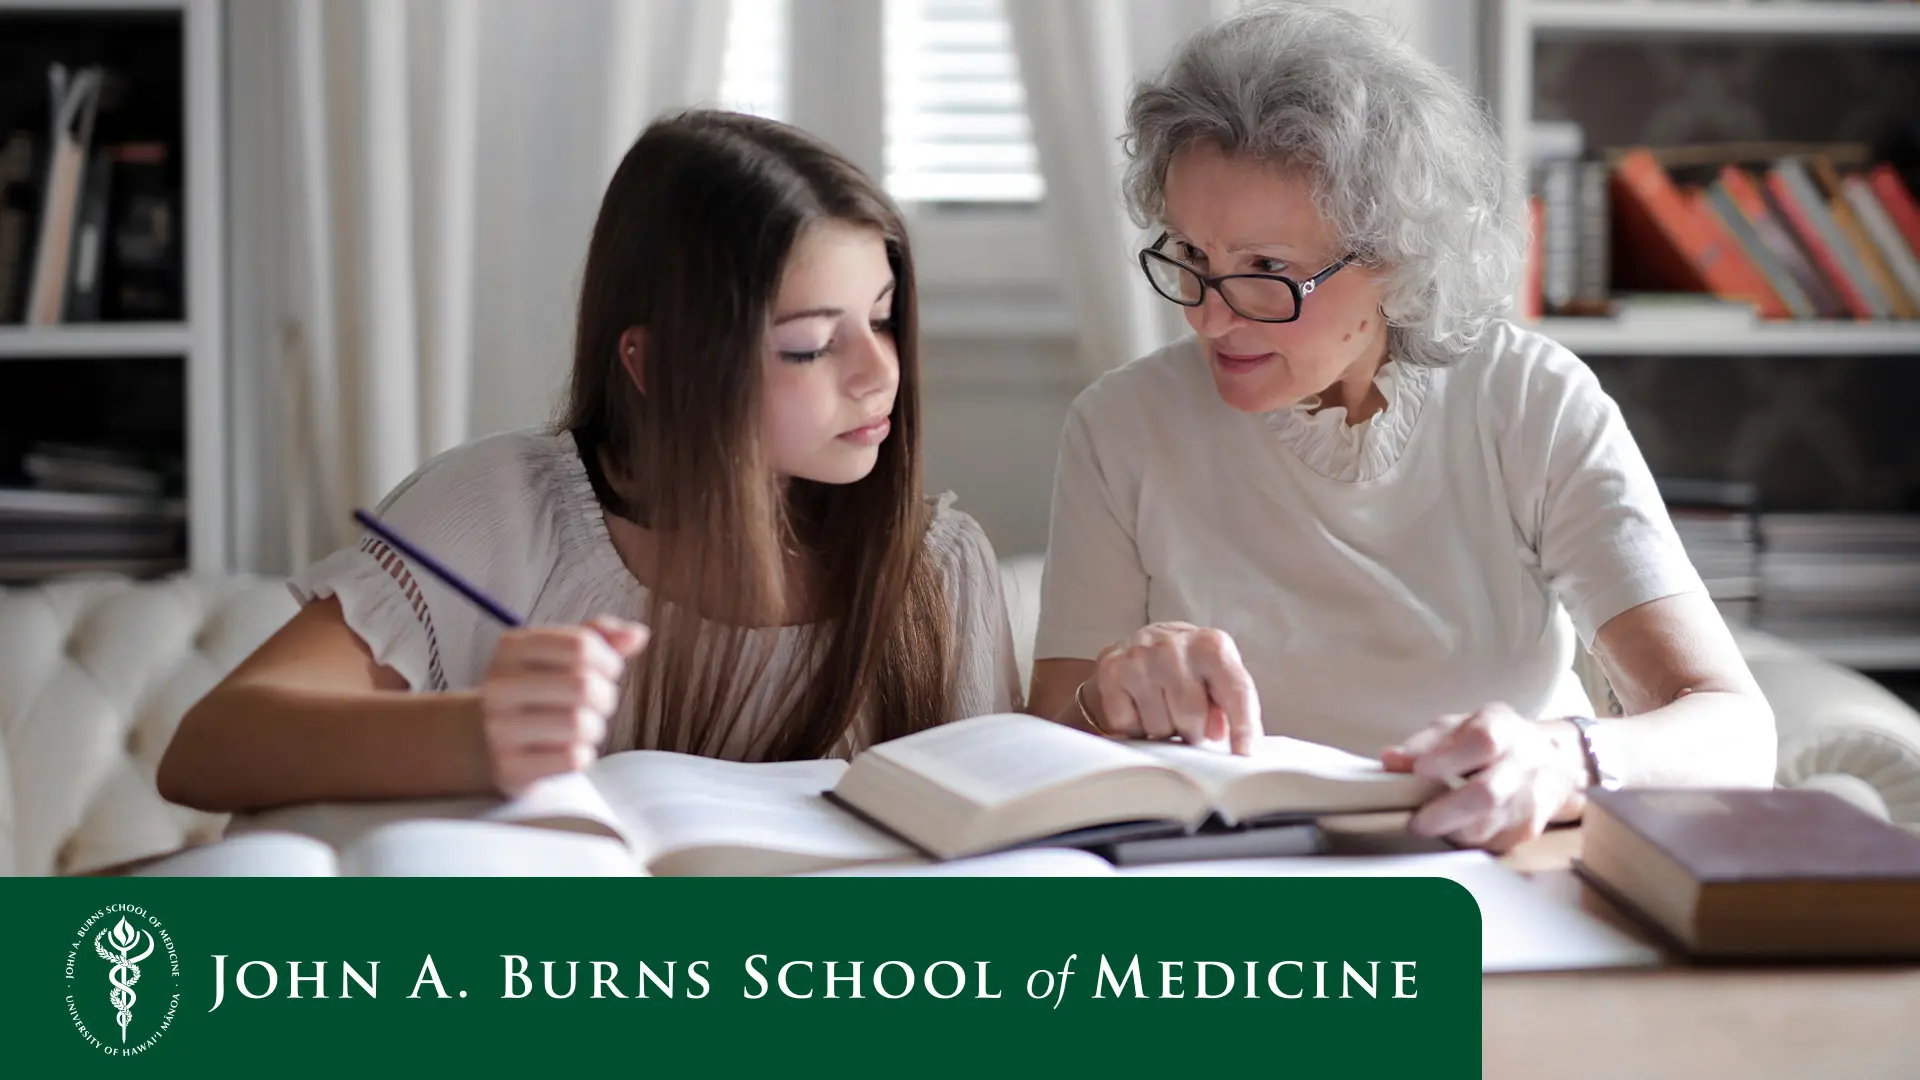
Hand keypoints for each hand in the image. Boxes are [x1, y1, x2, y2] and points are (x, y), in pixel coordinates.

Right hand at [478, 616, 649, 795]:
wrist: (481, 740)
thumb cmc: (535, 691)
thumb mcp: (558, 655)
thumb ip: (600, 637)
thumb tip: (637, 634)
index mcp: (512, 648)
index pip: (581, 645)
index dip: (608, 659)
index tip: (607, 670)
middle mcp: (500, 686)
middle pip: (583, 685)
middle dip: (604, 696)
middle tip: (597, 703)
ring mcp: (500, 729)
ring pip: (580, 724)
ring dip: (595, 728)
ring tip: (582, 727)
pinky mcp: (511, 767)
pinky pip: (572, 759)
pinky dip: (582, 755)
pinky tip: (567, 750)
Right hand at [1084, 622, 1261, 754]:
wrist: (1142, 643)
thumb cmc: (1189, 668)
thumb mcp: (1216, 678)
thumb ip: (1227, 705)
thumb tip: (1217, 733)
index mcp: (1212, 646)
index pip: (1236, 692)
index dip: (1243, 726)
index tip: (1245, 754)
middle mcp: (1174, 646)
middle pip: (1192, 717)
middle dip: (1193, 731)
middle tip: (1188, 722)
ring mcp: (1140, 657)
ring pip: (1159, 727)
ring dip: (1164, 730)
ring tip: (1162, 709)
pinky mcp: (1111, 672)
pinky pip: (1128, 726)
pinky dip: (1135, 727)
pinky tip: (1140, 706)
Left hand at [1380, 703, 1588, 852]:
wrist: (1552, 764)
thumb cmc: (1492, 743)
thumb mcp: (1458, 729)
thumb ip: (1423, 744)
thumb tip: (1391, 760)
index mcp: (1504, 729)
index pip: (1482, 741)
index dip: (1448, 758)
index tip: (1419, 771)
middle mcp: (1525, 763)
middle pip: (1488, 794)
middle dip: (1446, 811)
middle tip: (1416, 821)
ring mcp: (1532, 800)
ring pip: (1489, 827)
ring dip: (1452, 831)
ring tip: (1429, 824)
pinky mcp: (1529, 830)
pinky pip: (1492, 843)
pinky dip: (1466, 841)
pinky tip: (1454, 830)